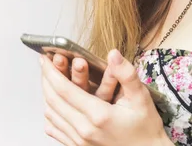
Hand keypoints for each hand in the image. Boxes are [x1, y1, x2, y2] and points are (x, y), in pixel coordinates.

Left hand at [40, 49, 170, 145]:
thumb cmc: (145, 128)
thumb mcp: (141, 98)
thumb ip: (126, 75)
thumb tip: (113, 55)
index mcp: (98, 115)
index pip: (64, 90)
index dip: (51, 72)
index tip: (45, 58)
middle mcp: (84, 129)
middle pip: (53, 101)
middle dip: (46, 79)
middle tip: (45, 64)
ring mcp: (79, 141)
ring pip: (51, 115)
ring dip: (46, 95)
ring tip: (48, 79)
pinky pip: (55, 130)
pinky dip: (49, 114)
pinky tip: (52, 104)